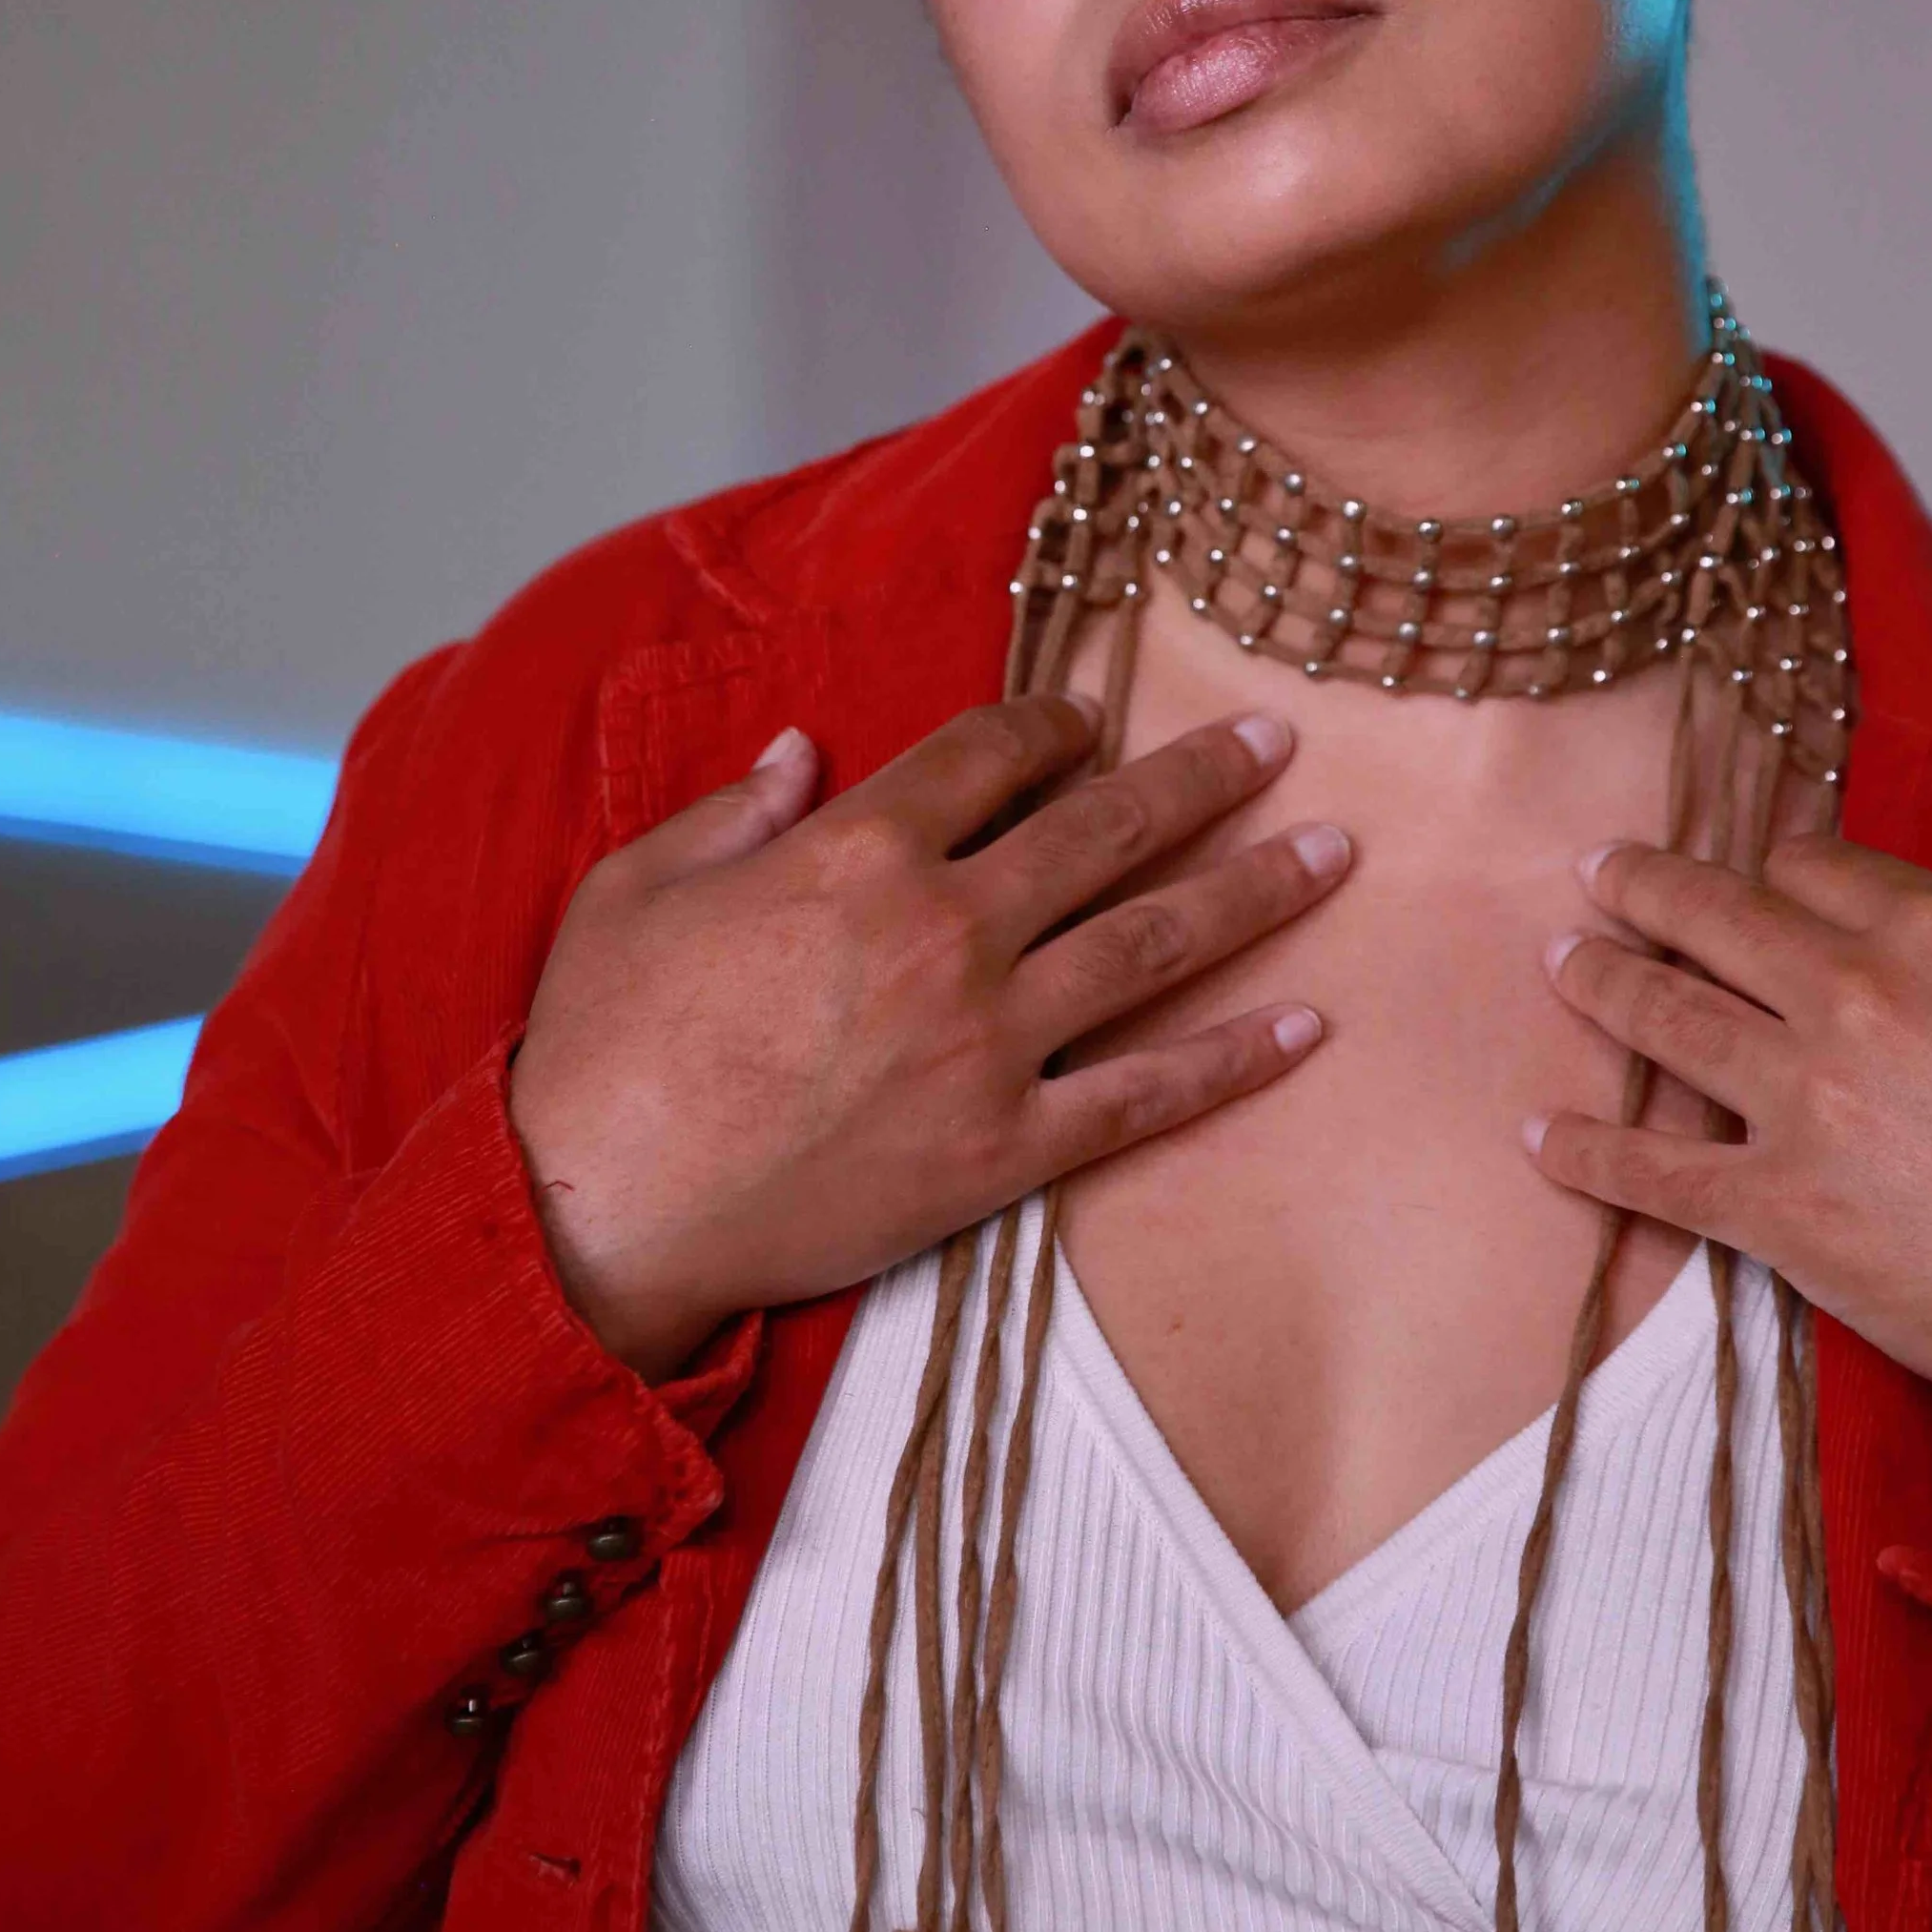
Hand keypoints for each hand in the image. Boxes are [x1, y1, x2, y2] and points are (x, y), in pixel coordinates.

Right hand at [510, 695, 1345, 1379]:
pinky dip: (1231, 1061)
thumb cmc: (604, 1046)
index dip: (1054, 722)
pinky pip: (1143, 1096)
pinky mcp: (1002, 1150)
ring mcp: (987, 1044)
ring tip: (1333, 854)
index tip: (1093, 716)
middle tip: (1279, 739)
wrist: (598, 1215)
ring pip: (1152, 944)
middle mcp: (945, 930)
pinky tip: (1304, 1028)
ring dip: (1253, 891)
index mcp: (857, 850)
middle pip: (1105, 828)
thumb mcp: (636, 888)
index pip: (990, 755)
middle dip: (1202, 776)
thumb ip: (733, 809)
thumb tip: (803, 750)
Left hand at [1530, 833, 1931, 1515]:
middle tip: (1599, 873)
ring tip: (1561, 963)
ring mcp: (1805, 1096)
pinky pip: (1649, 1169)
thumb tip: (1868, 941)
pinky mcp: (1776, 1205)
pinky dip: (1582, 1150)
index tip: (1744, 884)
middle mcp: (1855, 992)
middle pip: (1712, 914)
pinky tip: (1542, 1135)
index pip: (1805, 865)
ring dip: (1597, 981)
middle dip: (1641, 887)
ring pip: (1663, 1014)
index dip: (1765, 873)